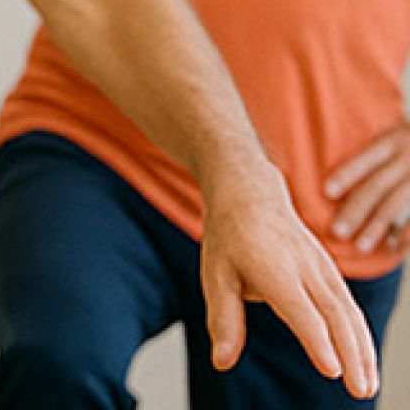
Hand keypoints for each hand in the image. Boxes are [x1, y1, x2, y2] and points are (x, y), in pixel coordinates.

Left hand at [196, 165, 379, 398]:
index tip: (331, 369)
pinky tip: (365, 361)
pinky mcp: (330, 271)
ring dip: (362, 350)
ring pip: (348, 312)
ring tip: (368, 386)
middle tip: (360, 391)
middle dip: (350, 355)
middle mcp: (304, 267)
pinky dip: (360, 335)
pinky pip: (349, 306)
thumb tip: (221, 362)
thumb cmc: (229, 237)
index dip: (316, 340)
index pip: (300, 309)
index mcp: (273, 267)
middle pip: (334, 315)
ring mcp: (322, 267)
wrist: (251, 194)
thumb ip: (224, 319)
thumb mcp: (215, 274)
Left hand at [327, 120, 409, 256]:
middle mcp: (409, 158)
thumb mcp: (396, 136)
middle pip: (379, 186)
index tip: (326, 192)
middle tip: (337, 231)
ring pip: (397, 204)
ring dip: (378, 227)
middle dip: (357, 209)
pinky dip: (407, 235)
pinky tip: (393, 249)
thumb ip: (373, 150)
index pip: (367, 160)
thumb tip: (318, 167)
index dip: (347, 175)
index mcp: (394, 141)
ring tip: (361, 247)